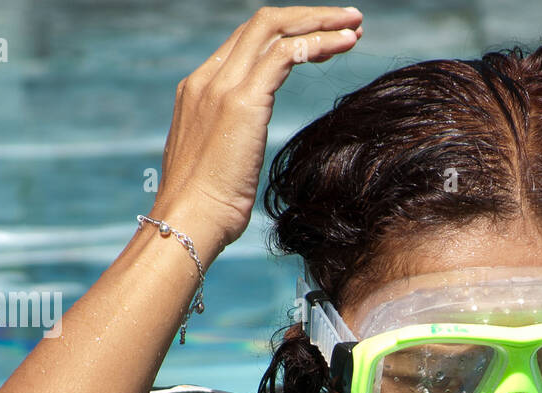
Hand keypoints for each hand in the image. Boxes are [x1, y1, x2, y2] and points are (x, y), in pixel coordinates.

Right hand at [151, 6, 363, 253]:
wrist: (187, 224)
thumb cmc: (205, 211)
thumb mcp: (218, 166)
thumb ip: (229, 143)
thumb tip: (243, 152)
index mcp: (198, 91)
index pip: (245, 43)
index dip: (287, 34)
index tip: (324, 40)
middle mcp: (206, 80)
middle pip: (261, 24)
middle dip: (308, 16)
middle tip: (348, 20)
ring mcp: (221, 87)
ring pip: (274, 29)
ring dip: (320, 23)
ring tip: (355, 27)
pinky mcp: (242, 102)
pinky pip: (286, 54)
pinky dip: (319, 43)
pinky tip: (344, 46)